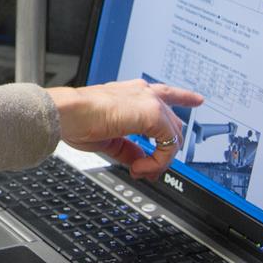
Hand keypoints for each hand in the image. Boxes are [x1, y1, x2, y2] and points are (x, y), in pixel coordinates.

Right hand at [45, 79, 202, 180]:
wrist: (65, 113)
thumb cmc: (75, 119)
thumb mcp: (108, 138)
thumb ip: (128, 148)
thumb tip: (140, 160)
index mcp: (131, 93)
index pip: (166, 93)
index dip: (184, 97)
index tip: (197, 100)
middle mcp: (143, 93)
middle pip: (174, 123)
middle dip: (165, 151)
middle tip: (146, 169)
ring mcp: (149, 101)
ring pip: (174, 134)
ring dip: (161, 159)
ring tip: (141, 170)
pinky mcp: (151, 113)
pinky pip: (169, 143)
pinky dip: (159, 161)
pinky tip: (142, 166)